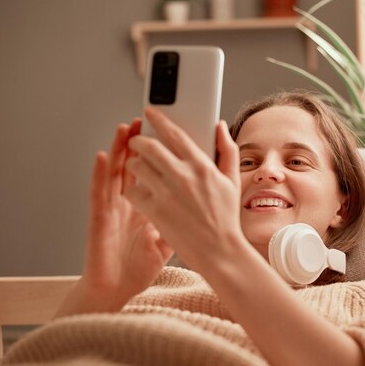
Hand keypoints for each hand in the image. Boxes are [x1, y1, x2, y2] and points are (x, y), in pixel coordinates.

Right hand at [60, 119, 172, 315]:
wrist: (118, 290)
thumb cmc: (138, 267)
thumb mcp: (166, 242)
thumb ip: (177, 221)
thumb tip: (196, 206)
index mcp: (145, 206)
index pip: (152, 173)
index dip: (158, 154)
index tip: (169, 136)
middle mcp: (127, 203)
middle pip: (133, 166)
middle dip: (140, 143)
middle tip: (148, 121)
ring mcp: (112, 209)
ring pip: (115, 172)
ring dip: (119, 149)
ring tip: (127, 128)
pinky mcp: (100, 219)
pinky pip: (99, 193)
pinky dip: (101, 173)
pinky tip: (106, 157)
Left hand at [123, 108, 242, 275]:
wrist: (219, 251)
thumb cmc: (225, 219)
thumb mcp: (232, 181)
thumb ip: (227, 150)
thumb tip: (220, 126)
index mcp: (202, 166)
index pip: (174, 133)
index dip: (158, 120)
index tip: (149, 113)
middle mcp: (182, 176)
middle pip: (149, 146)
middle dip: (138, 141)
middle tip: (137, 142)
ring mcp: (166, 193)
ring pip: (137, 166)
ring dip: (134, 164)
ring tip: (138, 167)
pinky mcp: (154, 210)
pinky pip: (132, 190)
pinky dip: (133, 188)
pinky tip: (140, 190)